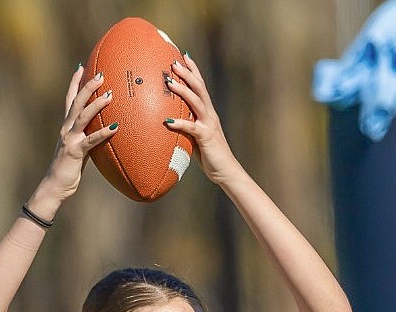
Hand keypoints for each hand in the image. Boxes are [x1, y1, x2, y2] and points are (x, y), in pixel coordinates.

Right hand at [41, 66, 117, 200]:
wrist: (55, 185)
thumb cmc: (69, 168)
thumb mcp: (80, 148)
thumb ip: (89, 137)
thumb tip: (106, 129)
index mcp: (66, 126)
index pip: (69, 99)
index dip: (74, 82)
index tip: (81, 66)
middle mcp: (66, 128)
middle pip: (76, 101)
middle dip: (87, 86)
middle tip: (100, 74)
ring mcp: (70, 139)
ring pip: (83, 116)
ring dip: (96, 104)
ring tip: (109, 94)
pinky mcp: (75, 152)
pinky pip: (92, 140)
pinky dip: (103, 133)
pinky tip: (115, 127)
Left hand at [163, 55, 239, 183]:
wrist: (227, 171)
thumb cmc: (210, 156)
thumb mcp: (197, 137)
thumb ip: (187, 127)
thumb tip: (170, 121)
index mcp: (208, 113)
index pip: (201, 87)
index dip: (193, 70)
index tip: (183, 56)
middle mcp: (210, 115)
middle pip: (199, 89)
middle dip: (187, 73)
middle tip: (174, 61)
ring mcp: (209, 125)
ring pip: (197, 102)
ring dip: (183, 90)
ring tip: (170, 81)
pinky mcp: (206, 138)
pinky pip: (191, 128)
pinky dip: (180, 123)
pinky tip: (168, 121)